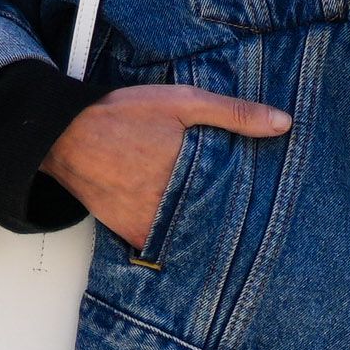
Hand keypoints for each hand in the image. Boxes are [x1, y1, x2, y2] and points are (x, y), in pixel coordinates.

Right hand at [42, 83, 289, 249]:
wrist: (65, 134)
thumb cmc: (123, 114)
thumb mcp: (182, 102)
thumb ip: (233, 113)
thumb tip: (283, 122)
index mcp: (190, 176)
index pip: (237, 203)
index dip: (256, 209)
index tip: (274, 213)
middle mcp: (171, 207)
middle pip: (216, 226)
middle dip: (235, 226)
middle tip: (260, 232)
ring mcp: (149, 224)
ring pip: (190, 240)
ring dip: (206, 237)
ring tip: (230, 237)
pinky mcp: (130, 232)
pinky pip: (161, 247)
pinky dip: (176, 243)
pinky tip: (191, 238)